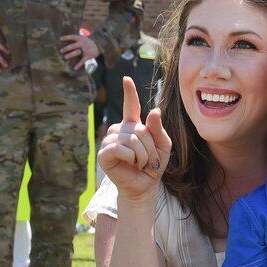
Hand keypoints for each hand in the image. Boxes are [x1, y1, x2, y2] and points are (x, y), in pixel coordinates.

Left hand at [60, 34, 99, 71]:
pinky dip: (79, 65)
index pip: (72, 37)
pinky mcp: (88, 56)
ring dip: (71, 55)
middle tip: (61, 51)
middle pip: (73, 46)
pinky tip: (75, 68)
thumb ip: (77, 39)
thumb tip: (68, 40)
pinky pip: (82, 61)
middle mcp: (83, 44)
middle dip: (67, 48)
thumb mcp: (85, 38)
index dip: (66, 37)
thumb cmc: (90, 42)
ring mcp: (85, 50)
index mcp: (81, 38)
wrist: (101, 45)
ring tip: (65, 57)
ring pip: (77, 52)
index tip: (60, 39)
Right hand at [97, 77, 171, 201]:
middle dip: (149, 147)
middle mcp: (119, 130)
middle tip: (149, 161)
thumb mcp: (163, 146)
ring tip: (141, 164)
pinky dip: (131, 158)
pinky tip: (131, 164)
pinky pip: (120, 148)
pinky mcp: (104, 154)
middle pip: (138, 129)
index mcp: (133, 126)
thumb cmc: (153, 166)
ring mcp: (109, 141)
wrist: (144, 187)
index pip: (131, 106)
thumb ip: (158, 129)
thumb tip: (154, 111)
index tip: (126, 79)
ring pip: (131, 139)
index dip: (129, 93)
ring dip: (142, 155)